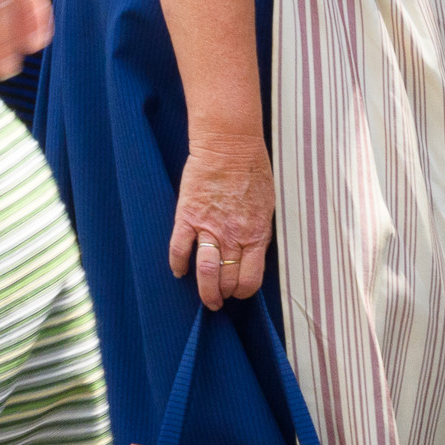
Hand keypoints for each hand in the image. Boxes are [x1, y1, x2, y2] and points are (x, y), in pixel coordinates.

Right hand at [169, 123, 275, 308]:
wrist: (229, 144)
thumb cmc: (252, 171)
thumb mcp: (266, 206)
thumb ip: (258, 232)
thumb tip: (252, 253)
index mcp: (257, 234)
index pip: (251, 279)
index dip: (244, 291)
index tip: (238, 291)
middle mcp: (234, 235)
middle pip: (228, 281)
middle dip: (224, 295)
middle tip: (219, 299)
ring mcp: (210, 227)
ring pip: (206, 272)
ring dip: (206, 291)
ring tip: (206, 299)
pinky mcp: (188, 216)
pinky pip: (179, 249)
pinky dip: (177, 265)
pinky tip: (179, 272)